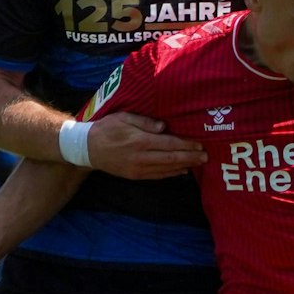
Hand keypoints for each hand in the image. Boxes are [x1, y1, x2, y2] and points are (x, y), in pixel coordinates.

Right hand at [87, 112, 205, 178]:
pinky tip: (181, 170)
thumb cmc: (106, 128)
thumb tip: (164, 127)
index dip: (186, 145)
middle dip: (190, 157)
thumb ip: (145, 121)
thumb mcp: (124, 117)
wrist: (87, 148)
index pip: (169, 144)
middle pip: (171, 158)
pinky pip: (157, 176)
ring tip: (197, 163)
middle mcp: (141, 157)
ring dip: (183, 166)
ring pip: (166, 169)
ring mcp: (138, 169)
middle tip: (205, 157)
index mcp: (140, 141)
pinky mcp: (135, 176)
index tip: (199, 145)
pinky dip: (171, 174)